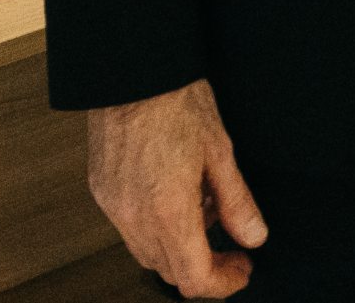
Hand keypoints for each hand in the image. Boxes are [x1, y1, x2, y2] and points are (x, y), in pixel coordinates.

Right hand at [88, 79, 268, 297]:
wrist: (132, 72)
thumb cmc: (175, 101)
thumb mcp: (221, 151)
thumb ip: (237, 202)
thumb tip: (253, 236)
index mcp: (167, 210)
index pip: (193, 277)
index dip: (223, 283)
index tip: (241, 269)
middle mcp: (134, 215)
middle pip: (169, 271)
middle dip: (203, 267)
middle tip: (231, 247)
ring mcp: (113, 205)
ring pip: (147, 252)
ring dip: (178, 247)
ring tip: (204, 209)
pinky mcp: (101, 191)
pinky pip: (129, 228)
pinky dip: (155, 226)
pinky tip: (175, 195)